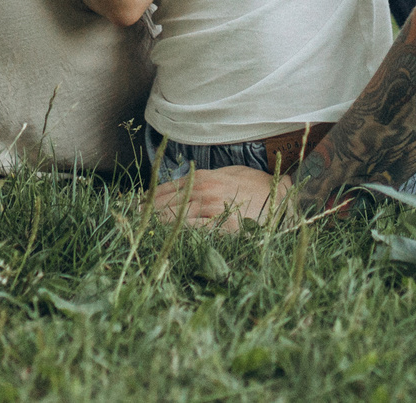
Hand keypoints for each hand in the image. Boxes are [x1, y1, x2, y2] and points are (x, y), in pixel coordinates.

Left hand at [149, 165, 290, 228]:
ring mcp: (210, 211)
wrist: (280, 200)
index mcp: (203, 178)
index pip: (164, 190)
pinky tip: (168, 241)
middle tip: (135, 225)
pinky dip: (176, 236)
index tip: (137, 210)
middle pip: (163, 206)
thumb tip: (182, 186)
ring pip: (172, 220)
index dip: (147, 202)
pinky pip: (189, 233)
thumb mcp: (228, 174)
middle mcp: (202, 192)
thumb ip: (205, 179)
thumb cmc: (256, 186)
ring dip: (156, 227)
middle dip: (147, 216)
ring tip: (144, 234)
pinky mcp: (219, 230)